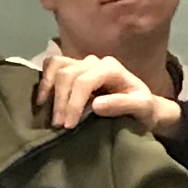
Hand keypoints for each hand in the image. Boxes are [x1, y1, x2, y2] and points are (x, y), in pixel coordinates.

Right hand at [35, 46, 177, 134]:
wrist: (143, 107)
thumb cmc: (145, 109)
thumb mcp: (143, 109)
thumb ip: (123, 105)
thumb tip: (96, 105)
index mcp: (112, 68)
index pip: (84, 80)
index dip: (73, 103)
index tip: (69, 125)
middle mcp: (96, 61)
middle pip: (67, 74)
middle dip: (60, 101)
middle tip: (58, 125)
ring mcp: (83, 63)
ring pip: (57, 66)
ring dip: (48, 89)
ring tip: (47, 112)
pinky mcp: (75, 69)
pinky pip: (53, 65)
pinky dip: (44, 79)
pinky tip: (43, 99)